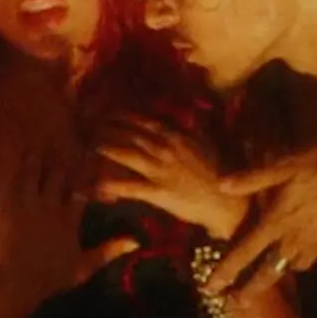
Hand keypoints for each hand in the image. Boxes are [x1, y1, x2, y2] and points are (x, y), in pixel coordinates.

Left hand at [0, 148, 136, 317]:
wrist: (17, 284)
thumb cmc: (51, 278)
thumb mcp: (84, 267)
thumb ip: (109, 251)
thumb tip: (136, 241)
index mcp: (69, 219)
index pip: (83, 188)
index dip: (89, 171)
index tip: (94, 156)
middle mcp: (50, 207)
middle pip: (58, 175)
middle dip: (62, 159)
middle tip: (63, 143)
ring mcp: (28, 206)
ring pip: (33, 173)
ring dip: (36, 159)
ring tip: (37, 146)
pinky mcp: (7, 209)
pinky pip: (12, 184)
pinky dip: (15, 171)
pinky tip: (14, 161)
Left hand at [93, 117, 248, 239]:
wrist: (227, 202)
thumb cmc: (218, 173)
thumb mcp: (206, 143)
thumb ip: (191, 128)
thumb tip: (183, 115)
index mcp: (176, 135)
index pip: (143, 121)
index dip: (121, 117)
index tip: (107, 115)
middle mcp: (165, 148)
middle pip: (129, 133)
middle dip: (106, 129)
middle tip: (90, 128)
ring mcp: (160, 170)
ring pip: (125, 154)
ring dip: (105, 149)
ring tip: (90, 148)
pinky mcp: (158, 192)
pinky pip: (129, 186)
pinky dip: (111, 185)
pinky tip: (95, 184)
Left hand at [207, 146, 316, 293]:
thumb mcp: (285, 164)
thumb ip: (252, 178)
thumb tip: (221, 184)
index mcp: (277, 222)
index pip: (244, 253)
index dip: (225, 272)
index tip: (211, 288)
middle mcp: (297, 240)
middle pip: (270, 272)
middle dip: (251, 289)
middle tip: (238, 303)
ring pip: (298, 265)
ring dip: (286, 266)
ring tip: (280, 263)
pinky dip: (315, 253)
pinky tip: (316, 242)